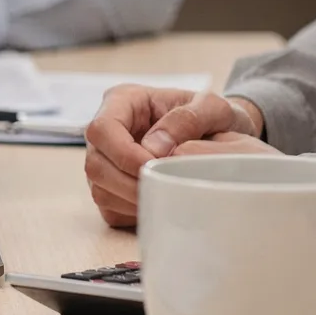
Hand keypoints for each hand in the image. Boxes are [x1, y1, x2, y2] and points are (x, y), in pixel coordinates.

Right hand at [82, 86, 265, 228]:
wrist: (221, 139)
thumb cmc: (211, 118)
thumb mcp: (213, 108)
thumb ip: (188, 119)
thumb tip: (154, 147)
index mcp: (123, 102)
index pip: (102, 129)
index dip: (124, 153)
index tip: (155, 166)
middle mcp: (106, 132)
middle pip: (95, 164)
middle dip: (129, 183)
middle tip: (165, 189)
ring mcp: (105, 162)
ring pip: (99, 189)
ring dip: (131, 200)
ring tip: (166, 197)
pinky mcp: (111, 188)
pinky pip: (110, 208)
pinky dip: (133, 212)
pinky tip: (160, 204)